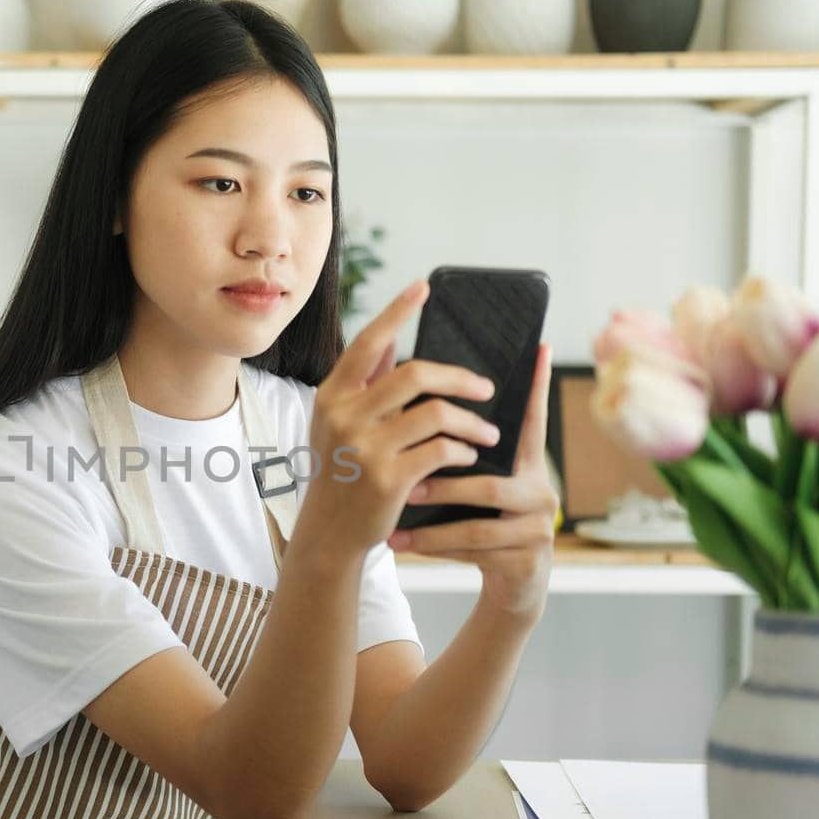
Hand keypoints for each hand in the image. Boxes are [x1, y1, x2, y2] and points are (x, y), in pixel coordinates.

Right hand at [295, 280, 500, 557]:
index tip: (424, 287)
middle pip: (416, 373)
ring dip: (472, 422)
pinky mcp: (388, 478)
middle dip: (461, 378)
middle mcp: (344, 415)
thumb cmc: (341, 472)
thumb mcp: (338, 424)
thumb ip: (365, 385)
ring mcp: (365, 447)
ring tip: (488, 433)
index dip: (397, 311)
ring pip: (436, 413)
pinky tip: (468, 456)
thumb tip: (393, 342)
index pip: (368, 342)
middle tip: (486, 389)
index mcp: (332, 395)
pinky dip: (462, 451)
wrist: (329, 532)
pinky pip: (441, 450)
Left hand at [388, 343, 558, 622]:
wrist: (510, 585)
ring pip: (479, 523)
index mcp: (525, 464)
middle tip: (404, 478)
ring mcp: (537, 528)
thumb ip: (458, 446)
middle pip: (491, 482)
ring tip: (396, 514)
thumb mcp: (475, 483)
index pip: (531, 420)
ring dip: (432, 522)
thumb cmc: (482, 521)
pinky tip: (401, 543)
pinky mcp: (527, 561)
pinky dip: (433, 547)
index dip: (536, 388)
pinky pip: (473, 552)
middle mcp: (541, 490)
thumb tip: (425, 392)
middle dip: (444, 482)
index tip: (538, 351)